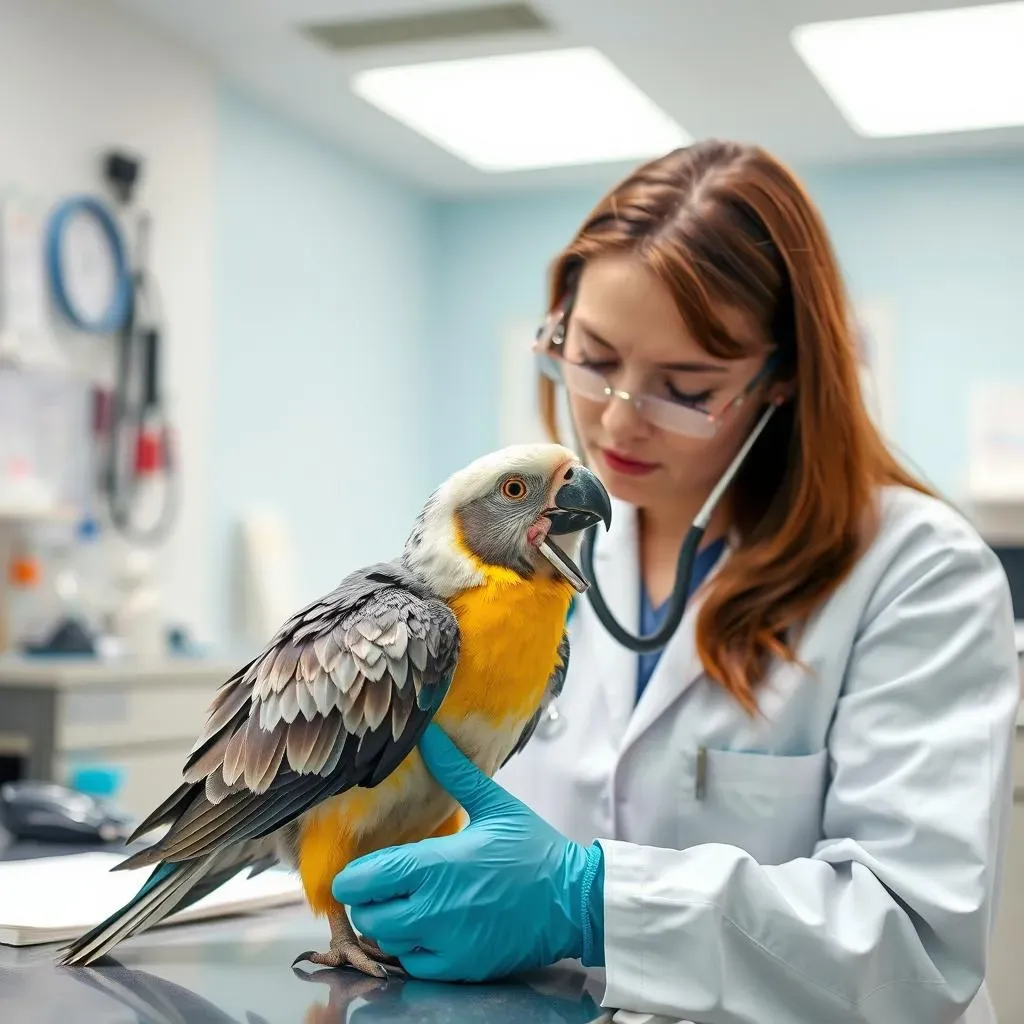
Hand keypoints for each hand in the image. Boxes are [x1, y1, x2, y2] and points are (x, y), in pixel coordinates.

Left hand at [331, 724, 603, 981]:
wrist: (575, 900)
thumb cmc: (534, 848)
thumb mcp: (495, 804)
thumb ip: (453, 770)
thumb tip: (428, 734)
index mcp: (436, 864)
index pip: (364, 879)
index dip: (354, 874)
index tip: (362, 867)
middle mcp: (433, 908)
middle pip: (367, 913)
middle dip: (369, 899)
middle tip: (387, 884)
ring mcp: (446, 943)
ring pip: (387, 941)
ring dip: (390, 924)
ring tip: (411, 902)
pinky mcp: (460, 967)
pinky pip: (413, 964)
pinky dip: (413, 949)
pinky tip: (431, 927)